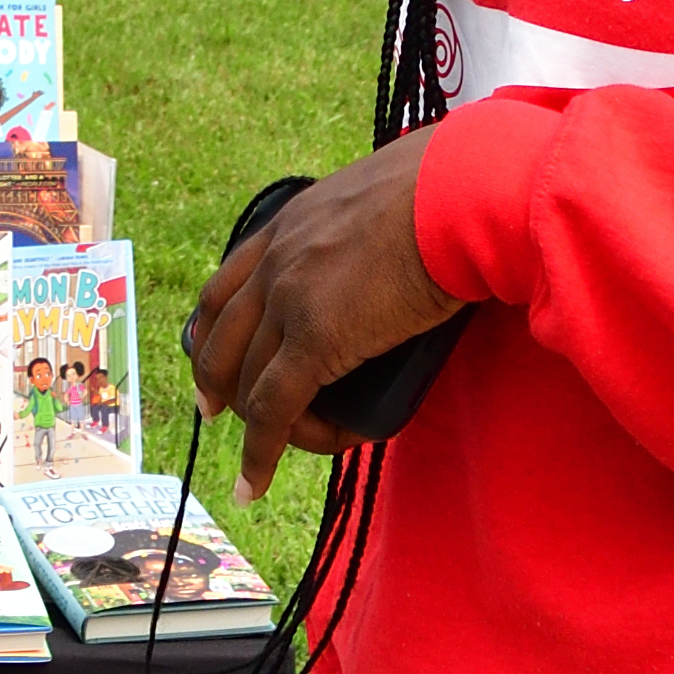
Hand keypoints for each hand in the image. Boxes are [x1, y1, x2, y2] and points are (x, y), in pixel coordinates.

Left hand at [185, 129, 458, 499]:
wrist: (461, 193)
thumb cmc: (450, 190)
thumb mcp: (386, 200)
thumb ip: (373, 228)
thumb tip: (400, 244)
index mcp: (290, 224)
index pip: (227, 283)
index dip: (213, 329)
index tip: (213, 359)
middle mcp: (276, 259)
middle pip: (222, 335)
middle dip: (214, 381)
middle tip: (217, 413)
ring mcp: (289, 299)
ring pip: (249, 380)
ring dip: (254, 427)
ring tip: (260, 461)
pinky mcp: (316, 341)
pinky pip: (274, 409)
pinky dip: (261, 453)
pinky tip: (256, 482)